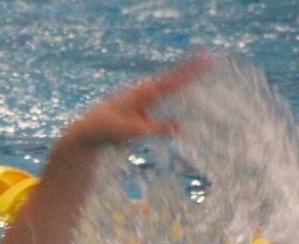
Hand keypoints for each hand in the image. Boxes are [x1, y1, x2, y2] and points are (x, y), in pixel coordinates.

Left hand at [65, 52, 210, 147]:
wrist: (91, 128)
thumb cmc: (111, 129)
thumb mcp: (134, 131)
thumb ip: (156, 128)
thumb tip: (179, 126)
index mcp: (144, 94)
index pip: (172, 81)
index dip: (189, 72)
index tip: (205, 61)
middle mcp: (143, 90)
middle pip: (171, 77)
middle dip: (189, 68)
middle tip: (208, 57)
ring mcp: (141, 95)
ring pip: (165, 83)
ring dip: (181, 75)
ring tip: (200, 64)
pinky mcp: (139, 103)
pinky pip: (159, 92)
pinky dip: (172, 86)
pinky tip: (179, 85)